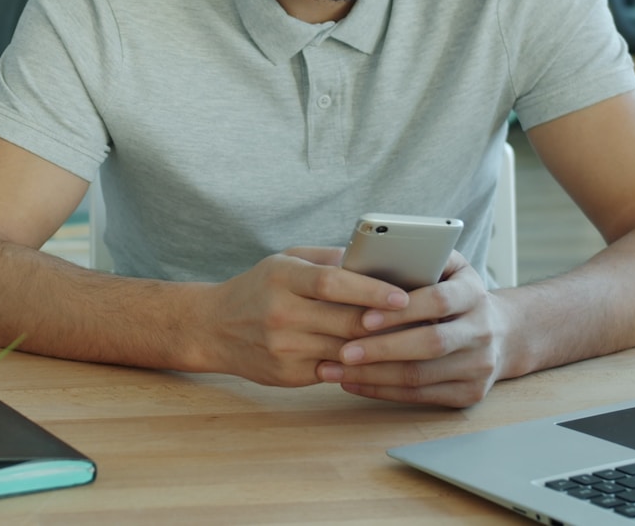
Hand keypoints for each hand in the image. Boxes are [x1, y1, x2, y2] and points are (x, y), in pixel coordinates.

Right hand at [199, 247, 408, 386]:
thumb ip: (328, 259)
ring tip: (409, 340)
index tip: (402, 296)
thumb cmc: (259, 288)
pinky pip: (335, 371)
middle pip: (345, 321)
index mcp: (282, 277)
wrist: (212, 327)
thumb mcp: (286, 261)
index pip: (333, 283)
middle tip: (422, 321)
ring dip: (379, 348)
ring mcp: (282, 348)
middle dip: (386, 323)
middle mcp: (281, 313)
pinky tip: (379, 359)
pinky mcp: (286, 375)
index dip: (370, 290)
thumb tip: (377, 261)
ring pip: (345, 350)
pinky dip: (358, 365)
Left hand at [315, 252, 509, 407]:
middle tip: (342, 352)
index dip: (401, 312)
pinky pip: (420, 396)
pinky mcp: (470, 393)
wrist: (502, 333)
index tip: (364, 318)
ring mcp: (479, 366)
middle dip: (383, 350)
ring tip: (336, 370)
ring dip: (374, 376)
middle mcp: (482, 331)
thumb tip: (374, 254)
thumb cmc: (454, 293)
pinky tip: (353, 383)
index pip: (438, 301)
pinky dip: (383, 391)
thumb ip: (420, 258)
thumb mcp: (448, 267)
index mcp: (473, 293)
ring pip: (421, 376)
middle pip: (430, 344)